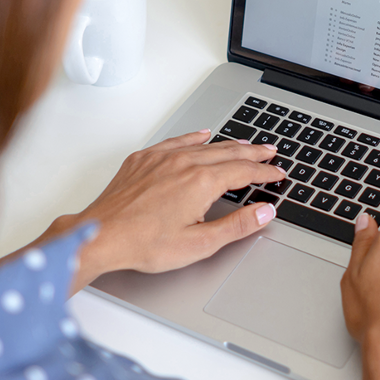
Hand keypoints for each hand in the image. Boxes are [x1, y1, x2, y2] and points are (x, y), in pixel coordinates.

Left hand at [46, 131, 285, 291]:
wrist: (102, 235)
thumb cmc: (143, 243)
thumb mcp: (199, 244)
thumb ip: (236, 226)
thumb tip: (264, 212)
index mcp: (201, 182)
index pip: (243, 171)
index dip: (264, 173)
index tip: (278, 173)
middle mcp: (183, 163)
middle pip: (228, 153)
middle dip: (253, 153)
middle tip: (270, 152)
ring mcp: (162, 158)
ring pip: (204, 144)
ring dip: (228, 144)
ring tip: (245, 144)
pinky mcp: (144, 159)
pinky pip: (176, 141)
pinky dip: (194, 137)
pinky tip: (202, 134)